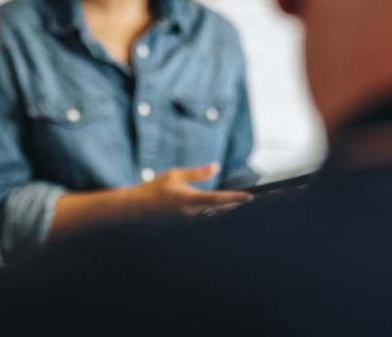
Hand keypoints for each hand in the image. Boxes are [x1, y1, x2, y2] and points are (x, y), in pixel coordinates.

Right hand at [127, 162, 252, 218]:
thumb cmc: (155, 189)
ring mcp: (189, 222)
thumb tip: (216, 166)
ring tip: (244, 204)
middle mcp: (191, 213)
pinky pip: (207, 219)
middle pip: (222, 211)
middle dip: (237, 206)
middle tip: (255, 200)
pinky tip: (226, 210)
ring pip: (215, 216)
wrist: (136, 208)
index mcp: (189, 199)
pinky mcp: (187, 225)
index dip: (236, 198)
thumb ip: (197, 173)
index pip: (218, 199)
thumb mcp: (175, 175)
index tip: (250, 196)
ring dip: (229, 211)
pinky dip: (218, 214)